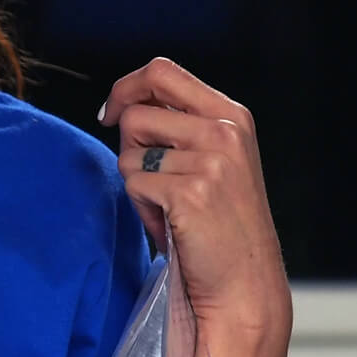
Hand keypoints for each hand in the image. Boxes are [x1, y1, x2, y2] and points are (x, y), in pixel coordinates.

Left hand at [100, 58, 290, 339]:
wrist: (245, 286)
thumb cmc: (224, 227)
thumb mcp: (219, 160)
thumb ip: (185, 127)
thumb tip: (124, 106)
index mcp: (233, 116)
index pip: (163, 71)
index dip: (127, 87)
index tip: (111, 113)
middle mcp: (225, 131)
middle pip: (137, 112)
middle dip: (127, 145)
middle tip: (150, 179)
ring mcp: (210, 162)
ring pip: (129, 153)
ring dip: (137, 185)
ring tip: (168, 210)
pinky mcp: (190, 193)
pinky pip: (134, 185)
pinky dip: (143, 211)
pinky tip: (169, 228)